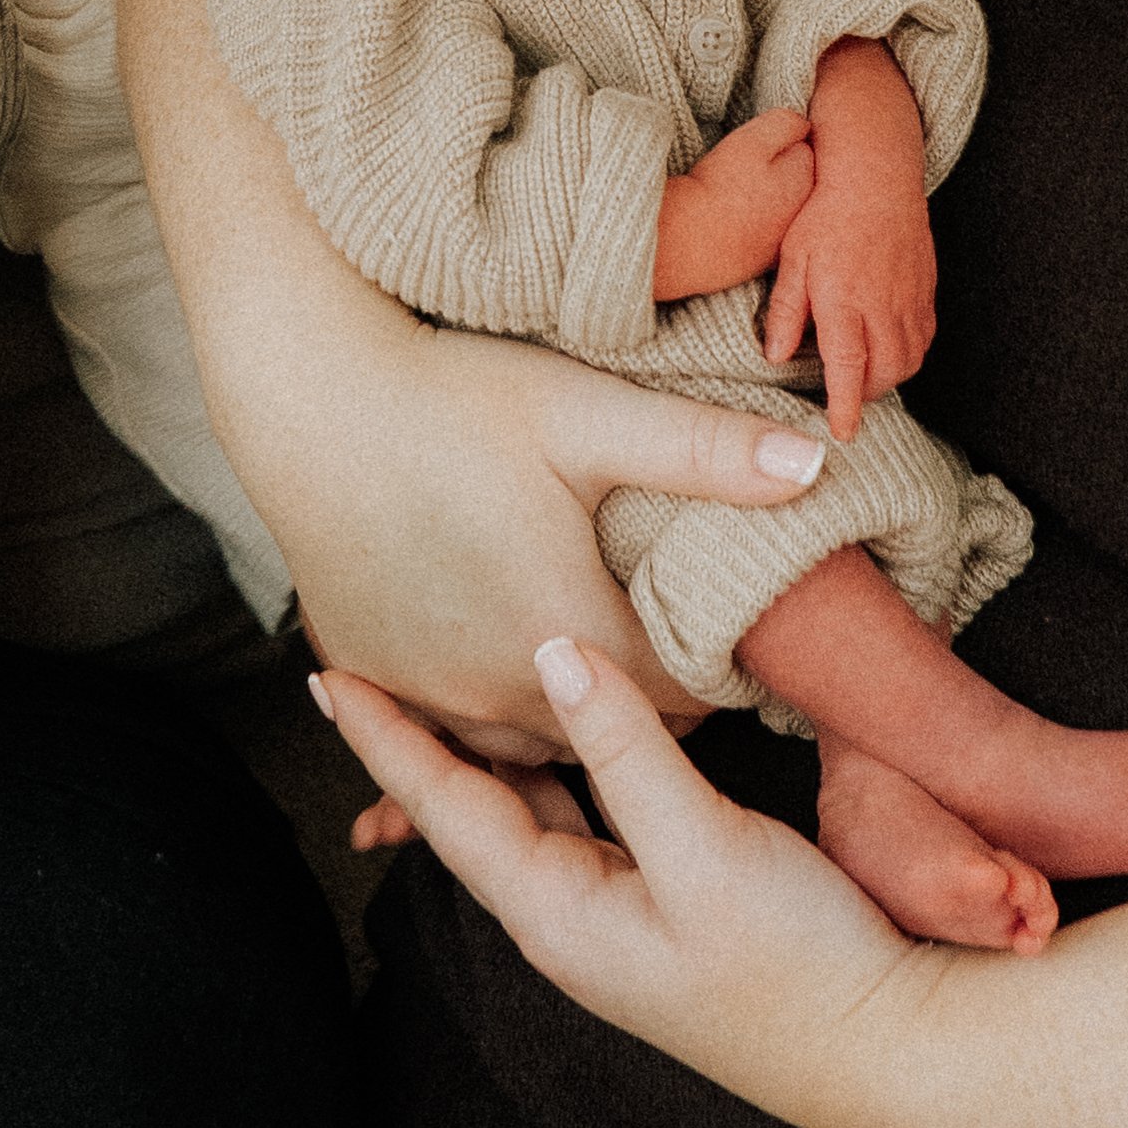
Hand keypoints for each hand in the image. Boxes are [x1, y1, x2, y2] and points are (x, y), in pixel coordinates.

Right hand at [120, 0, 829, 762]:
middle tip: (654, 611)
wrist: (306, 394)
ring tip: (580, 624)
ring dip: (562, 700)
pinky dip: (481, 691)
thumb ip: (706, 451)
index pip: (684, 701)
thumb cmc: (452, 393)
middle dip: (641, 686)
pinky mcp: (370, 673)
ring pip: (527, 734)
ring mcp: (424, 691)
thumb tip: (821, 461)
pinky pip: (448, 716)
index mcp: (566, 634)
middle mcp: (495, 690)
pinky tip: (493, 629)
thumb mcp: (587, 412)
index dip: (714, 663)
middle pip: (607, 726)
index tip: (724, 619)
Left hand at [321, 637, 918, 1108]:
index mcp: (557, 912)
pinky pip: (582, 815)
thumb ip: (624, 750)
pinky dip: (557, 761)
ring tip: (443, 676)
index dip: (384, 738)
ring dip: (486, 746)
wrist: (890, 1048)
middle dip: (418, 739)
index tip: (322, 674)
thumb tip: (552, 651)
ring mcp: (616, 914)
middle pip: (468, 811)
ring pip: (526, 810)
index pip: (444, 809)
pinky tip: (561, 721)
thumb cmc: (797, 964)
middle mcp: (569, 916)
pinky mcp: (664, 900)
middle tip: (369, 659)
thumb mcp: (706, 848)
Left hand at [764, 36, 934, 438]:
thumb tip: (775, 356)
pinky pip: (925, 335)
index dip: (846, 408)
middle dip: (868, 396)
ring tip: (866, 378)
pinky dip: (910, 352)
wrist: (874, 173)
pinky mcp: (926, 286)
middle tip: (846, 400)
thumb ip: (784, 310)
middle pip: (885, 373)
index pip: (847, 369)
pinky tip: (890, 349)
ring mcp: (909, 296)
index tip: (843, 433)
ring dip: (890, 377)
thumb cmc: (823, 211)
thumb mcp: (791, 258)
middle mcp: (881, 304)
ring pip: (910, 358)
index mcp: (843, 300)